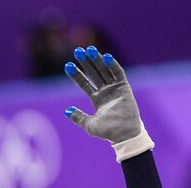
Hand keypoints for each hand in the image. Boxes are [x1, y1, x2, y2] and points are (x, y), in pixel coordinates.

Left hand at [64, 46, 153, 161]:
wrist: (123, 134)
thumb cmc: (108, 132)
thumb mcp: (89, 125)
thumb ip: (78, 117)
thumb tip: (66, 110)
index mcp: (97, 99)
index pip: (85, 83)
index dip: (77, 74)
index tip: (67, 66)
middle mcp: (106, 92)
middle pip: (94, 73)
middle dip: (86, 63)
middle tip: (77, 51)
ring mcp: (115, 89)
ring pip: (104, 70)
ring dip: (97, 60)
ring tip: (88, 49)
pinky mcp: (124, 88)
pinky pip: (118, 73)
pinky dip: (112, 64)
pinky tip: (105, 56)